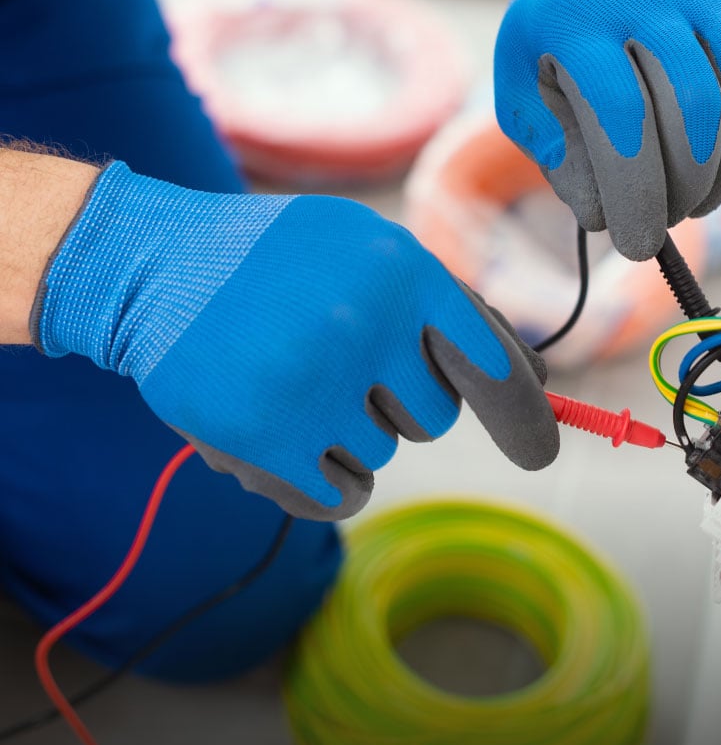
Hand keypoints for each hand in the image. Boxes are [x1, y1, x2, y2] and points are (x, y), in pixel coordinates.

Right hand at [32, 163, 558, 519]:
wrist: (153, 268)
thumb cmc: (279, 262)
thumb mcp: (367, 248)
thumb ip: (449, 307)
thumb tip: (538, 380)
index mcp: (401, 269)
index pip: (490, 361)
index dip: (522, 413)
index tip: (542, 452)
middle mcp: (364, 324)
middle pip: (434, 416)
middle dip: (396, 399)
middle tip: (334, 358)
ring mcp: (313, 385)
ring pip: (382, 454)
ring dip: (346, 433)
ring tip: (290, 378)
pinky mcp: (265, 441)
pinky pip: (342, 496)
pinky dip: (323, 478)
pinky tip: (282, 431)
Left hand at [494, 0, 720, 260]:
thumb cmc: (553, 42)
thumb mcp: (521, 89)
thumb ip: (551, 151)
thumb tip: (603, 212)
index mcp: (577, 16)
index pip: (622, 114)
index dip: (635, 189)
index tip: (637, 244)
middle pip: (693, 105)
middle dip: (687, 184)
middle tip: (667, 219)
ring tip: (699, 202)